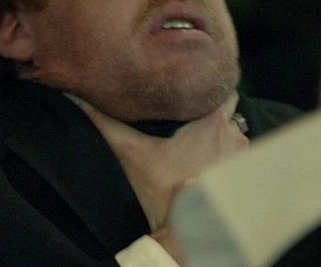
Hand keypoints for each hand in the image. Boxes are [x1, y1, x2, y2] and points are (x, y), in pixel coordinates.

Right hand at [80, 95, 248, 231]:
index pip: (224, 92)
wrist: (183, 228)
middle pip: (228, 115)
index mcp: (214, 123)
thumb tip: (78, 100)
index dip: (211, 92)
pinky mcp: (242, 178)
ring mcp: (241, 159)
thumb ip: (104, 123)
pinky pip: (237, 159)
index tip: (195, 96)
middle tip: (190, 123)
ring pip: (234, 138)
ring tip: (197, 147)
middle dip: (213, 117)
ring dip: (220, 141)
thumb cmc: (161, 190)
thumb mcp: (130, 152)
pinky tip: (205, 166)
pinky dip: (225, 160)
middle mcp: (235, 137)